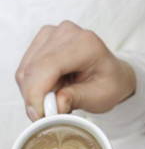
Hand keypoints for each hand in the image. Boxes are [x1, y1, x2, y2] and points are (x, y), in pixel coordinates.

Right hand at [16, 20, 136, 120]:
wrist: (114, 75)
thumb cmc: (110, 84)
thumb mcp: (100, 97)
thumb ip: (77, 99)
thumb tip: (55, 104)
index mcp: (85, 44)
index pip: (48, 65)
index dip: (37, 92)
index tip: (38, 115)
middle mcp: (67, 33)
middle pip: (33, 69)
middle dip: (36, 97)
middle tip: (51, 113)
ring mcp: (52, 34)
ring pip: (26, 70)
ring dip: (35, 91)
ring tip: (57, 98)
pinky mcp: (42, 40)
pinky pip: (26, 68)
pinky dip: (34, 85)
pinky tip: (53, 88)